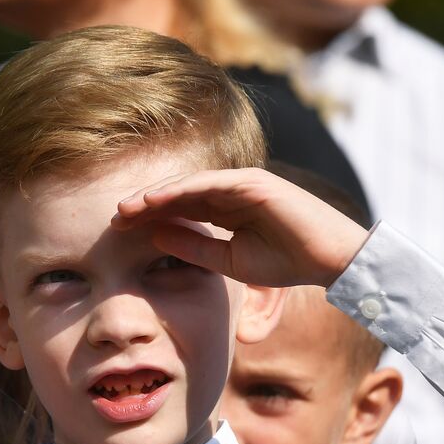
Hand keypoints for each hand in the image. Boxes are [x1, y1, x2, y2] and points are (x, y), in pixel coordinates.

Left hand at [112, 168, 370, 288]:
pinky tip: (154, 199)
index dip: (148, 217)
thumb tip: (154, 236)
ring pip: (187, 185)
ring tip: (125, 208)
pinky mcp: (253, 182)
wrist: (330, 260)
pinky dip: (180, 189)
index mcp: (225, 209)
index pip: (178, 209)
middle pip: (177, 194)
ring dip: (154, 195)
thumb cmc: (286, 261)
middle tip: (113, 218)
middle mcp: (230, 191)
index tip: (118, 229)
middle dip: (143, 204)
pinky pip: (208, 183)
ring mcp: (241, 183)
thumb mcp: (229, 261)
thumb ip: (194, 248)